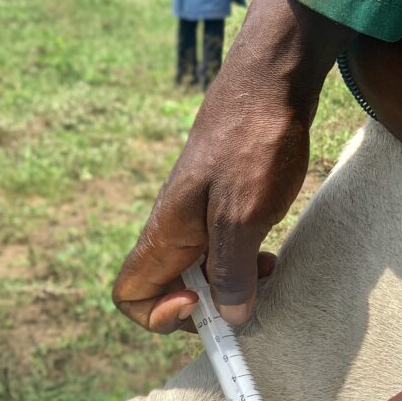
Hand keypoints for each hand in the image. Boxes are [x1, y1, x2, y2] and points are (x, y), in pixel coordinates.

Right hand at [113, 0, 351, 331]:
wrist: (270, 83)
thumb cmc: (251, 142)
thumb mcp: (242, 215)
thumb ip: (231, 271)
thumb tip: (230, 317)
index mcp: (166, 235)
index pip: (130, 295)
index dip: (158, 317)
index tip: (202, 306)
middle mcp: (175, 232)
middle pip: (168, 292)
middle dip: (207, 307)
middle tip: (246, 297)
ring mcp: (199, 219)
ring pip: (200, 275)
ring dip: (231, 287)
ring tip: (265, 274)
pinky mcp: (224, 208)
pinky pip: (223, 253)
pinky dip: (244, 265)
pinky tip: (269, 254)